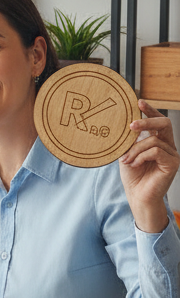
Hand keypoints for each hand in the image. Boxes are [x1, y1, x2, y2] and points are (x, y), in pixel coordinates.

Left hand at [120, 101, 178, 232]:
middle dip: (146, 121)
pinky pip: (156, 151)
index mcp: (158, 141)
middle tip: (130, 126)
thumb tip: (125, 124)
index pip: (158, 121)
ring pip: (154, 140)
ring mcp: (173, 154)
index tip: (138, 102)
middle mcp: (168, 146)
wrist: (137, 196)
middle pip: (164, 123)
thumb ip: (130, 140)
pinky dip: (141, 156)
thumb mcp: (128, 152)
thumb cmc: (132, 176)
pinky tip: (134, 164)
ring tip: (126, 160)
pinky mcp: (173, 163)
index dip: (150, 110)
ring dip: (135, 149)